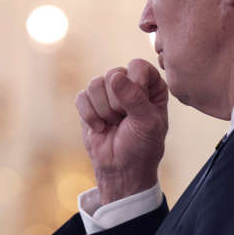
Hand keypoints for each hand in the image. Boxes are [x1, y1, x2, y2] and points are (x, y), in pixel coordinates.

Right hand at [75, 58, 168, 204]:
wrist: (121, 168)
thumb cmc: (142, 146)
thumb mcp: (147, 123)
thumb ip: (134, 97)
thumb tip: (115, 76)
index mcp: (151, 85)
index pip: (138, 66)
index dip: (134, 85)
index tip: (137, 107)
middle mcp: (129, 83)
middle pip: (113, 74)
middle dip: (116, 103)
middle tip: (124, 121)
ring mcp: (108, 92)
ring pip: (95, 84)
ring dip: (103, 110)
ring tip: (112, 124)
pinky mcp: (89, 102)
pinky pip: (82, 97)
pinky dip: (89, 115)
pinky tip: (99, 128)